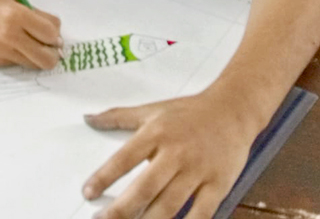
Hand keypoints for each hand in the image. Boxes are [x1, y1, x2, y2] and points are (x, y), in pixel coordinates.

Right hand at [0, 0, 61, 67]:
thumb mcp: (20, 3)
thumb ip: (40, 19)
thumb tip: (58, 39)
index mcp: (17, 15)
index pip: (51, 34)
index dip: (55, 34)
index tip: (51, 32)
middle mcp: (9, 36)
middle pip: (46, 59)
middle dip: (52, 53)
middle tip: (48, 46)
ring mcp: (0, 51)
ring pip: (34, 64)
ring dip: (36, 55)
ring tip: (28, 43)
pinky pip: (18, 63)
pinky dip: (20, 55)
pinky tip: (10, 44)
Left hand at [82, 89, 255, 218]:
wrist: (232, 110)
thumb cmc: (189, 111)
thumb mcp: (150, 110)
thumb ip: (117, 117)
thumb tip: (87, 118)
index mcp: (156, 134)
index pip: (124, 159)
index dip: (104, 178)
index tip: (87, 193)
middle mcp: (175, 153)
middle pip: (145, 187)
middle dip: (122, 209)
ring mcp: (198, 171)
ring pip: (170, 204)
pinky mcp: (218, 185)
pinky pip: (202, 213)